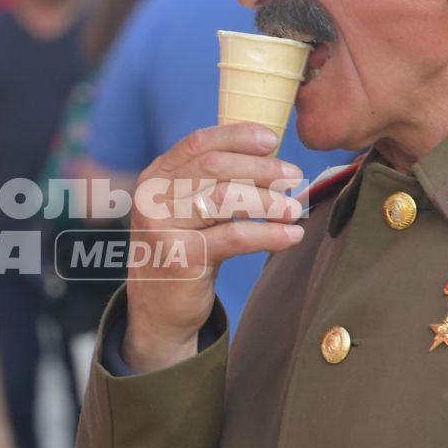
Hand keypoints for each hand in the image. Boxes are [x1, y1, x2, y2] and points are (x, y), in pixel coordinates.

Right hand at [122, 123, 304, 372]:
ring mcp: (163, 228)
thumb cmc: (184, 251)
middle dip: (260, 168)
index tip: (273, 139)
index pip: (197, 143)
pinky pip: (234, 237)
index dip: (237, 136)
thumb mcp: (186, 210)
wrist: (158, 311)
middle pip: (214, 167)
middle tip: (293, 175)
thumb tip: (269, 155)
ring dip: (268, 200)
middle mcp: (153, 198)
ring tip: (294, 208)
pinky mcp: (181, 257)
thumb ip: (210, 182)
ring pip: (224, 199)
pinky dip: (269, 234)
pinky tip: (291, 236)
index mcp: (155, 177)